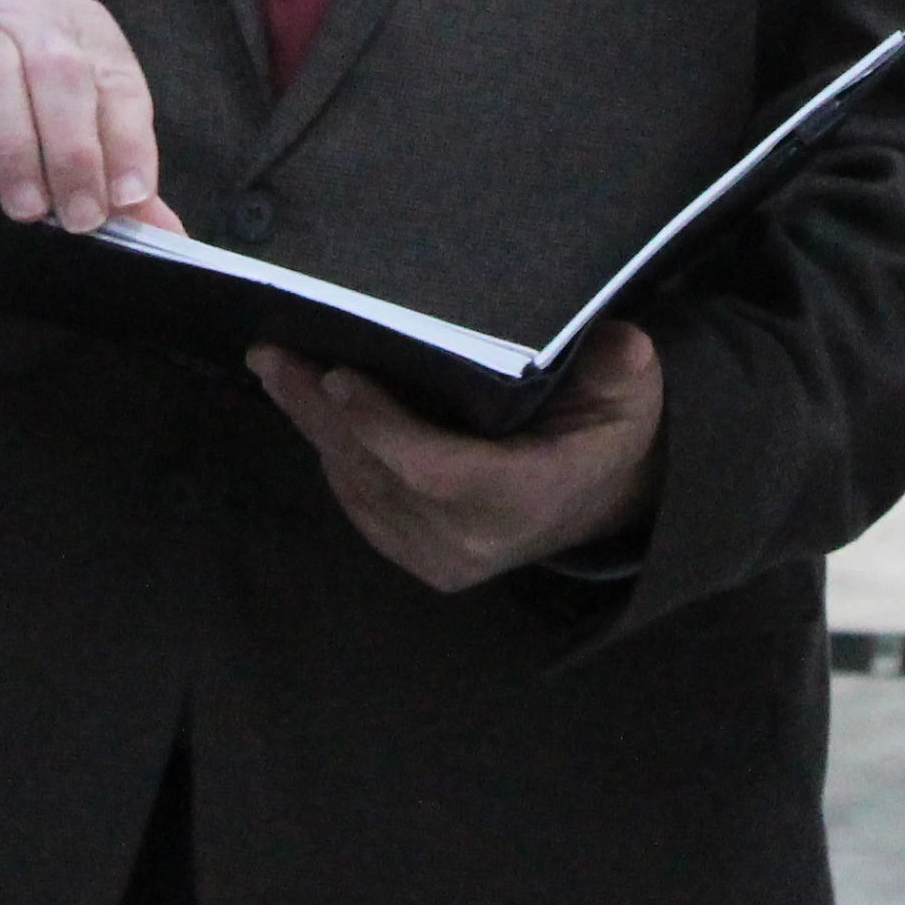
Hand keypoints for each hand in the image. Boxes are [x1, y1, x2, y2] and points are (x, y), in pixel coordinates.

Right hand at [0, 0, 183, 234]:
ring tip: (25, 208)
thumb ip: (110, 158)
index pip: (117, 80)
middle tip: (79, 219)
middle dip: (75, 151)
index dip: (129, 139)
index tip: (130, 198)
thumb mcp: (67, 91)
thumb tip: (164, 232)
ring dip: (15, 145)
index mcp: (84, 27)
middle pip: (61, 74)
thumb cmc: (13, 56)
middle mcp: (31, 14)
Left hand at [249, 320, 663, 593]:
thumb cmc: (609, 432)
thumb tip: (622, 343)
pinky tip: (309, 411)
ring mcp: (442, 557)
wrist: (606, 499)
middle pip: (378, 474)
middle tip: (274, 356)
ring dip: (314, 428)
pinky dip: (332, 457)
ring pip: (360, 488)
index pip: (436, 471)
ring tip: (277, 368)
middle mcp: (473, 539)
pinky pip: (362, 507)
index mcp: (522, 499)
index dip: (382, 427)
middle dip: (319, 412)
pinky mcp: (422, 561)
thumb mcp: (630, 395)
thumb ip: (620, 370)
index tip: (340, 375)